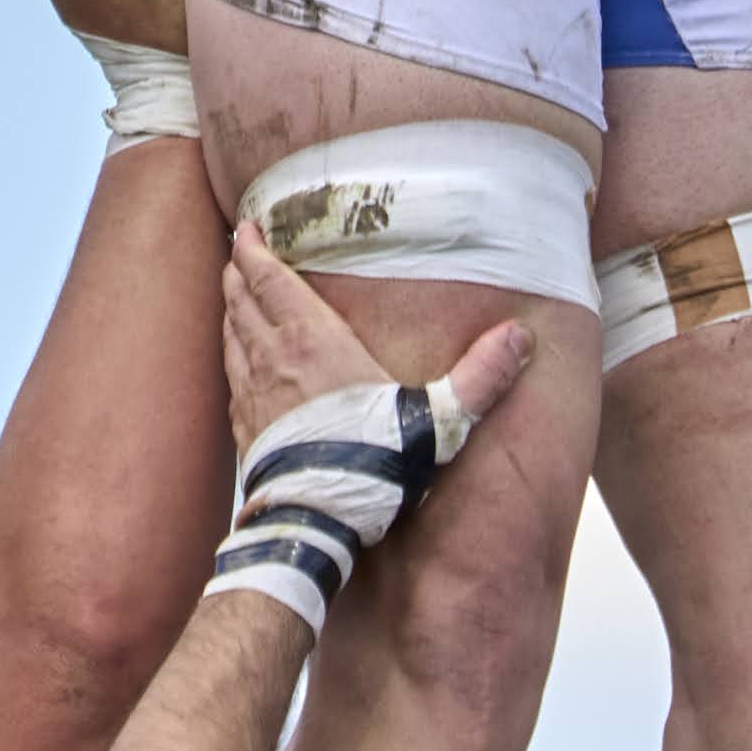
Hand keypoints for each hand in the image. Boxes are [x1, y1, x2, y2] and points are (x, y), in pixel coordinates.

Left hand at [221, 216, 532, 460]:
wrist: (314, 524)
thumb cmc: (371, 464)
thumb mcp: (434, 419)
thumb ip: (478, 378)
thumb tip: (520, 339)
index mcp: (313, 341)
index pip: (270, 280)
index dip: (254, 250)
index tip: (247, 227)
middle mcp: (273, 359)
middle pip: (243, 300)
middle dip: (239, 272)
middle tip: (240, 251)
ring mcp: (251, 396)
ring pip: (231, 336)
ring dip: (231, 310)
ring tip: (235, 294)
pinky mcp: (243, 431)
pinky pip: (231, 378)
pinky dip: (231, 355)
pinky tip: (239, 362)